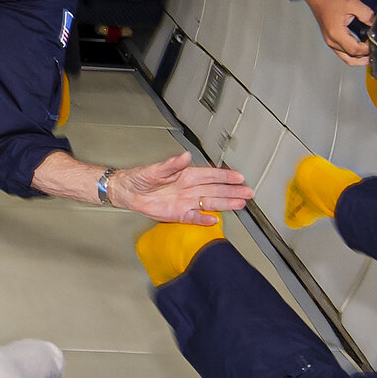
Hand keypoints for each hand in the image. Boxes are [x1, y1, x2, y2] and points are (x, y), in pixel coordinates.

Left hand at [109, 153, 252, 223]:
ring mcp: (186, 202)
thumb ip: (170, 165)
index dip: (225, 176)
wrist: (128, 193)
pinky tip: (215, 220)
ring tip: (241, 204)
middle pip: (215, 190)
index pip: (210, 175)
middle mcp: (189, 189)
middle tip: (249, 192)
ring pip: (210, 203)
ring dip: (225, 204)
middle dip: (232, 191)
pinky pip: (194, 217)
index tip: (239, 177)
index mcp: (185, 175)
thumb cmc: (140, 178)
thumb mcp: (154, 169)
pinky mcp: (178, 214)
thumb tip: (184, 156)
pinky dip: (204, 219)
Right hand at [298, 0, 372, 65]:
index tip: (376, 43)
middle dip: (364, 57)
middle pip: (351, 58)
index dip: (367, 49)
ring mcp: (330, 41)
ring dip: (359, 58)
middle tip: (375, 53)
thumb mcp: (353, 3)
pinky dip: (352, 54)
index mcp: (337, 34)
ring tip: (370, 54)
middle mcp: (332, 41)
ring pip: (346, 57)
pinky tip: (360, 48)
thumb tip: (374, 24)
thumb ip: (366, 14)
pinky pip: (342, 52)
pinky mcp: (330, 39)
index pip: (355, 50)